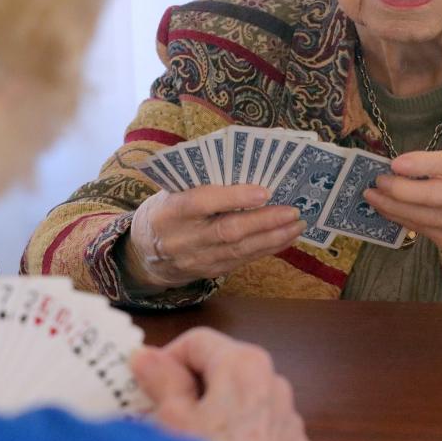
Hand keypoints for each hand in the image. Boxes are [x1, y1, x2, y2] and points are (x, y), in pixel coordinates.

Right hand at [125, 185, 304, 288]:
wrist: (144, 253)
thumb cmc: (165, 210)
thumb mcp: (171, 191)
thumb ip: (200, 183)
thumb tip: (247, 168)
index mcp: (169, 211)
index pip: (201, 203)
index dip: (233, 197)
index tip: (264, 191)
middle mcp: (183, 239)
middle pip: (227, 231)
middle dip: (264, 221)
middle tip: (292, 210)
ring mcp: (197, 260)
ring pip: (239, 250)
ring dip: (273, 237)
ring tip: (297, 224)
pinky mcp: (210, 272)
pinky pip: (243, 261)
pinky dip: (267, 248)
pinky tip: (286, 238)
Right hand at [131, 328, 313, 440]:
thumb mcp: (169, 418)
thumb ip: (160, 378)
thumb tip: (147, 355)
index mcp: (245, 364)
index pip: (198, 342)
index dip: (169, 359)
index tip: (149, 383)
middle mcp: (276, 383)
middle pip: (227, 367)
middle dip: (196, 385)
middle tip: (166, 412)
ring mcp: (291, 421)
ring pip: (249, 400)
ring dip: (223, 410)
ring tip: (195, 440)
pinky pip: (267, 433)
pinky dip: (247, 439)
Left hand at [363, 148, 441, 299]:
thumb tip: (406, 165)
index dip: (426, 163)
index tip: (397, 163)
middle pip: (439, 195)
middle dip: (403, 189)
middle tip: (379, 180)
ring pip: (427, 217)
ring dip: (395, 206)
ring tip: (373, 195)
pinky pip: (426, 231)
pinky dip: (402, 220)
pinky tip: (387, 211)